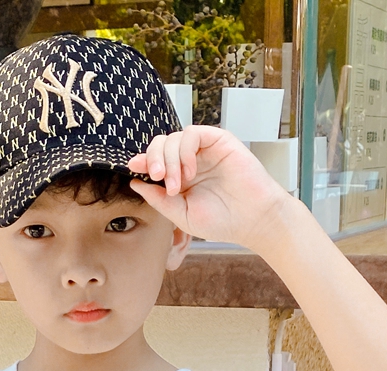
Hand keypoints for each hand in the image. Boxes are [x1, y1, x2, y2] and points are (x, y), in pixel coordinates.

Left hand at [126, 125, 292, 249]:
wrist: (253, 220)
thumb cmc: (222, 221)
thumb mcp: (181, 215)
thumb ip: (157, 200)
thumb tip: (135, 183)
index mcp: (179, 178)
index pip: (155, 161)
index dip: (142, 161)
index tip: (133, 167)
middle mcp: (190, 161)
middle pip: (160, 144)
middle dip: (153, 159)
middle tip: (158, 178)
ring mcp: (204, 151)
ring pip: (173, 138)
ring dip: (169, 160)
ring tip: (178, 183)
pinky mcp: (219, 141)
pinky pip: (193, 133)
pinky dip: (185, 150)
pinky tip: (190, 171)